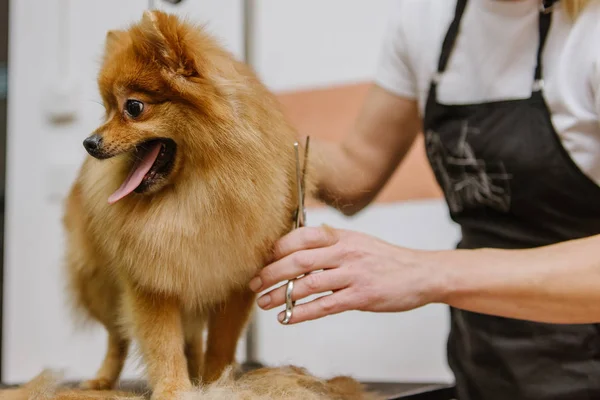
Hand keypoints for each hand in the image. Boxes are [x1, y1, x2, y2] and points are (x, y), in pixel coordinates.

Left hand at [248, 225, 442, 323]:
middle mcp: (344, 252)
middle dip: (270, 273)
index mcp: (341, 236)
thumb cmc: (386, 260)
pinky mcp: (360, 296)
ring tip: (263, 303)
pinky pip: (324, 305)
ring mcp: (353, 274)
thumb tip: (298, 251)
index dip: (276, 249)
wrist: (421, 273)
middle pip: (297, 260)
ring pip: (307, 283)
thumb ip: (331, 244)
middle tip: (253, 283)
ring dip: (280, 295)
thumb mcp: (358, 242)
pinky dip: (302, 312)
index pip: (301, 236)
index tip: (261, 260)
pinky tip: (287, 318)